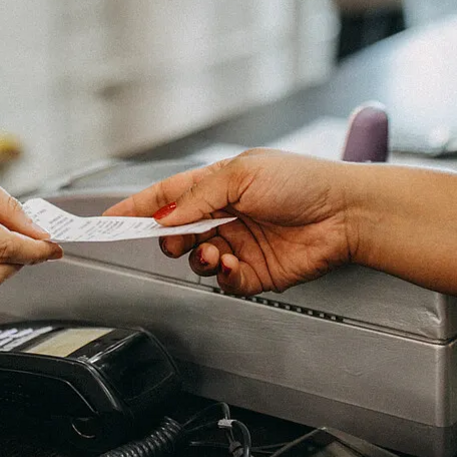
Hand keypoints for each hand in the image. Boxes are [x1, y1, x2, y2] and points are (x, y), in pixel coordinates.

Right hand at [104, 149, 356, 295]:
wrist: (345, 213)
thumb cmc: (303, 181)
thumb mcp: (242, 175)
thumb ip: (197, 198)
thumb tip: (166, 218)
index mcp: (216, 186)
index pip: (165, 198)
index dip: (136, 208)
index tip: (110, 221)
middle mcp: (223, 216)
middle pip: (175, 233)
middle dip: (169, 239)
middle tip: (178, 238)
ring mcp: (237, 245)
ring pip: (196, 260)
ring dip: (198, 257)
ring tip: (215, 250)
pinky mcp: (254, 272)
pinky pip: (223, 281)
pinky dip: (222, 276)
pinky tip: (232, 264)